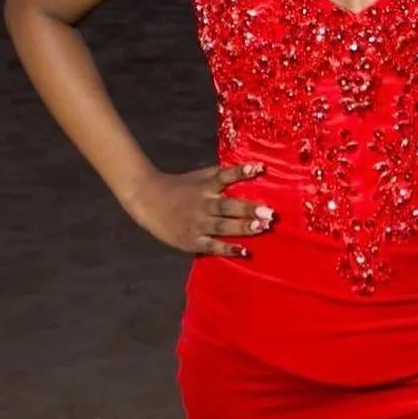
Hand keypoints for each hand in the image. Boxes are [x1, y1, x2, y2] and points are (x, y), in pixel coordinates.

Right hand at [128, 161, 274, 257]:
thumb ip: (219, 175)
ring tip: (262, 227)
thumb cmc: (179, 188)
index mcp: (204, 186)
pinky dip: (228, 249)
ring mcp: (196, 224)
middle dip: (249, 209)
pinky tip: (244, 251)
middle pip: (227, 206)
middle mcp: (201, 204)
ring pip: (223, 226)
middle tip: (269, 212)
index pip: (224, 176)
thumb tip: (248, 169)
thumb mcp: (198, 177)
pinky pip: (212, 246)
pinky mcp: (191, 241)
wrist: (148, 201)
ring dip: (243, 227)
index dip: (241, 172)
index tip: (259, 168)